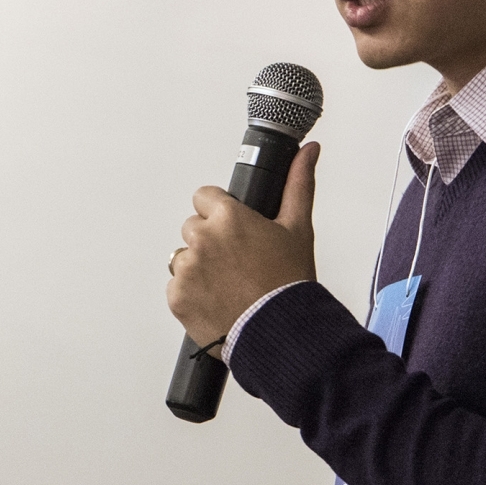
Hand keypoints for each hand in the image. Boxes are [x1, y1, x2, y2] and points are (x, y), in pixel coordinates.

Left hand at [167, 141, 319, 347]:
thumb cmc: (289, 282)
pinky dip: (193, 294)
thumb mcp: (299, 228)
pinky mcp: (176, 296)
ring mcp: (186, 268)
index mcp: (227, 217)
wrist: (281, 333)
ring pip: (184, 257)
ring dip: (200, 268)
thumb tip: (309, 151)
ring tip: (230, 285)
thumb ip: (299, 184)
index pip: (204, 197)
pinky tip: (218, 301)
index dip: (220, 213)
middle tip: (237, 263)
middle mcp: (202, 238)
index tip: (234, 230)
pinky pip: (178, 287)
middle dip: (211, 242)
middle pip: (194, 228)